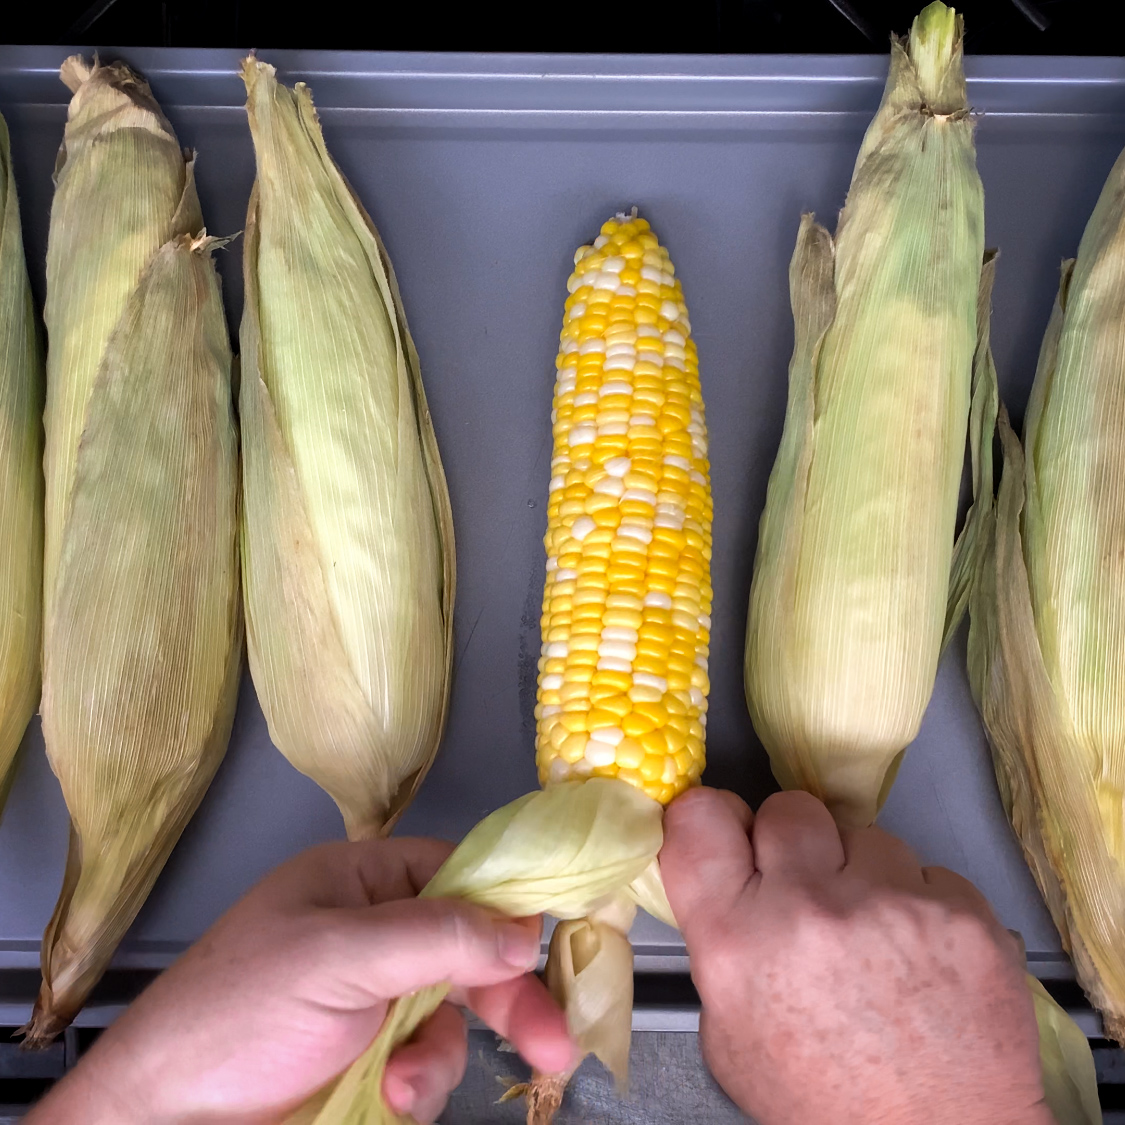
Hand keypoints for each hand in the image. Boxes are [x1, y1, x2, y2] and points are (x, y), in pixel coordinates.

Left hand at [27, 837, 572, 1124]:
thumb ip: (435, 938)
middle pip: (468, 950)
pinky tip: (387, 1102)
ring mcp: (370, 1000)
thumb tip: (524, 929)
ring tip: (401, 1089)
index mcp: (359, 882)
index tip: (551, 942)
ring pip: (452, 1017)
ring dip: (439, 1056)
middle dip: (505, 997)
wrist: (163, 1119)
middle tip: (552, 1044)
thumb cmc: (234, 1014)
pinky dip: (416, 1087)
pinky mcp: (366, 1060)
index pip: (456, 874)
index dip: (506, 904)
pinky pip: (424, 1064)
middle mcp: (372, 933)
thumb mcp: (337, 959)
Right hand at [661, 787, 1050, 1124]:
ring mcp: (893, 901)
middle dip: (796, 842)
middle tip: (809, 888)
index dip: (713, 821)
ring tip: (878, 937)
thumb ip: (722, 946)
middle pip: (788, 809)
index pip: (699, 818)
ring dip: (865, 874)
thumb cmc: (823, 1103)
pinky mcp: (962, 910)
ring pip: (866, 836)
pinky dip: (922, 904)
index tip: (731, 840)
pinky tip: (924, 957)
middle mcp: (810, 904)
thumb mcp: (729, 1037)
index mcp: (737, 938)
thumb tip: (733, 885)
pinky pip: (928, 871)